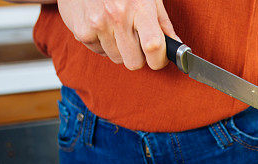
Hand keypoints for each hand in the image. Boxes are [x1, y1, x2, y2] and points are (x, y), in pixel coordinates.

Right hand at [57, 0, 177, 69]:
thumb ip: (162, 22)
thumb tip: (175, 45)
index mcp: (139, 7)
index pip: (154, 47)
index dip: (159, 59)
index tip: (158, 58)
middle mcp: (117, 16)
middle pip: (134, 62)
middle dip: (137, 55)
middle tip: (135, 39)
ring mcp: (97, 24)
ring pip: (116, 58)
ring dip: (119, 48)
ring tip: (115, 27)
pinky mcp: (82, 31)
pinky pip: (99, 52)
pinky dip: (102, 43)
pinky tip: (102, 25)